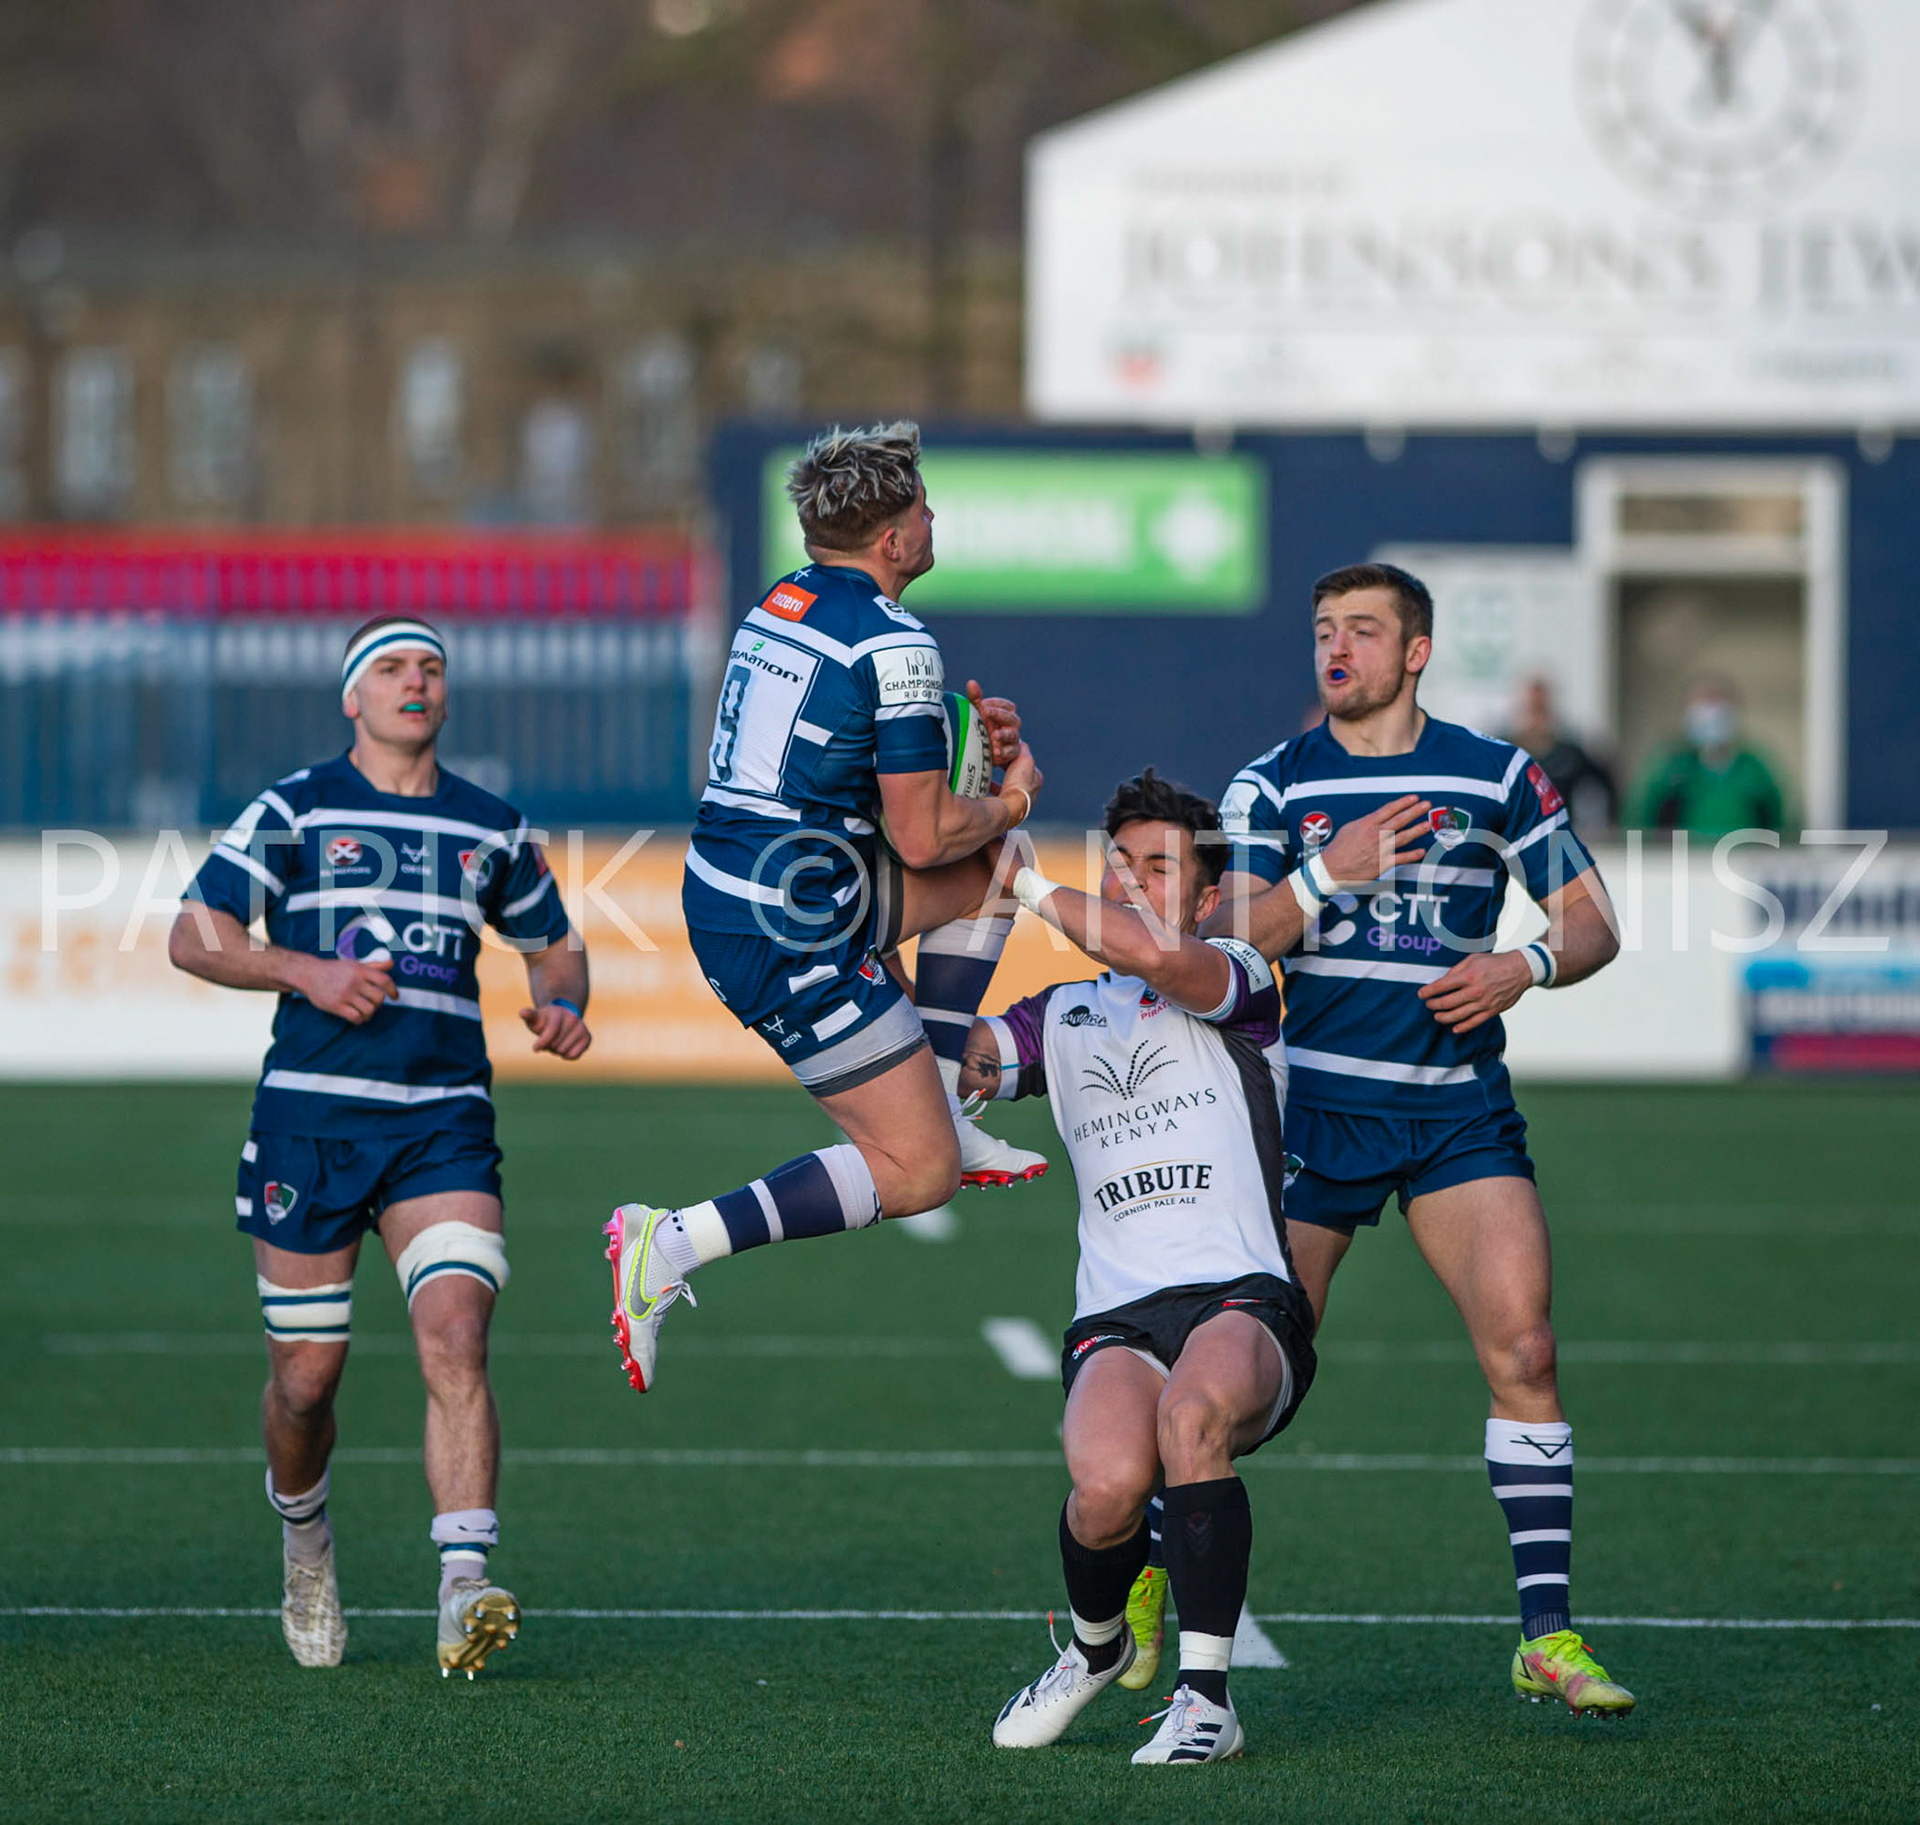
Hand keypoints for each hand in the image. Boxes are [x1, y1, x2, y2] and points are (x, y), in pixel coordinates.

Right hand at [301, 955, 397, 1024]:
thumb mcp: (354, 964)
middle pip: (378, 998)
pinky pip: (355, 1017)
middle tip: (373, 1004)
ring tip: (365, 1012)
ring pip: (369, 1010)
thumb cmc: (334, 970)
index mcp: (360, 970)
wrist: (309, 974)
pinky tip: (357, 1017)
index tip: (395, 996)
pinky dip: (360, 1020)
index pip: (384, 980)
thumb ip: (374, 966)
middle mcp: (354, 981)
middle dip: (379, 1004)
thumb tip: (392, 963)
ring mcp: (344, 994)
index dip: (392, 989)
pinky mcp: (335, 1005)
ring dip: (370, 1014)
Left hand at [521, 1001, 591, 1059]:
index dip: (542, 1042)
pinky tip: (565, 1047)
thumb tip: (522, 1013)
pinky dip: (567, 1056)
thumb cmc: (545, 1020)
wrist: (563, 1018)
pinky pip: (574, 1055)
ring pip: (564, 1051)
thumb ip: (529, 1015)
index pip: (552, 1029)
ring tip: (557, 1042)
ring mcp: (582, 1028)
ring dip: (557, 1051)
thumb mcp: (535, 1017)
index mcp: (559, 1012)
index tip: (535, 1049)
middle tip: (549, 1039)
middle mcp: (573, 1019)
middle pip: (556, 1044)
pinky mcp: (587, 1038)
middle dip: (549, 1046)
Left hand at [967, 679, 1022, 767]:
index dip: (996, 703)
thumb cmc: (984, 729)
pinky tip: (995, 751)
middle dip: (999, 714)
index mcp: (1005, 715)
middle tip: (985, 712)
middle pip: (1012, 718)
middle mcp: (1011, 726)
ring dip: (1004, 734)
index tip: (982, 704)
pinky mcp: (1011, 754)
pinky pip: (1012, 752)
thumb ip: (976, 699)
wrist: (986, 752)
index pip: (1007, 706)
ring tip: (994, 735)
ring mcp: (1012, 740)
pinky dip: (1004, 751)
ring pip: (1014, 735)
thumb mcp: (978, 714)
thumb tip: (972, 683)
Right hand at [996, 741, 1041, 821]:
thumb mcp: (1025, 759)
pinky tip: (984, 784)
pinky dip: (992, 788)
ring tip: (988, 772)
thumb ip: (1023, 749)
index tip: (1005, 752)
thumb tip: (1021, 742)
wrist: (1011, 807)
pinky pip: (998, 794)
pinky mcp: (1006, 806)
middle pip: (1017, 775)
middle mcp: (1030, 791)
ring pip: (1007, 785)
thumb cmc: (1019, 783)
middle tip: (995, 761)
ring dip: (1000, 780)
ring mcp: (1018, 800)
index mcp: (1036, 780)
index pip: (1026, 764)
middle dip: (1007, 768)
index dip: (1015, 756)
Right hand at [1321, 794, 1431, 888]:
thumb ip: (1366, 822)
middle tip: (1426, 805)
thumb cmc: (1338, 849)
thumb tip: (1376, 818)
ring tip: (1427, 824)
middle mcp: (1376, 834)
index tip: (1414, 798)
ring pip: (1403, 837)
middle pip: (1400, 819)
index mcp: (1367, 824)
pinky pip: (1401, 858)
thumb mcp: (1350, 828)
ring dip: (1417, 830)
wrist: (1332, 868)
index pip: (1389, 809)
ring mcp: (1381, 849)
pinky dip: (1412, 855)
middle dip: (1415, 811)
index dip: (1403, 803)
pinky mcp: (1382, 863)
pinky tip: (1421, 851)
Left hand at [1416, 951, 1532, 1034]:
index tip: (1421, 994)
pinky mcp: (1492, 1010)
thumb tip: (1443, 981)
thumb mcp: (1473, 959)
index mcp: (1469, 975)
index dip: (1428, 991)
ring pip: (1458, 1015)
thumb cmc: (1495, 963)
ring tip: (1437, 1016)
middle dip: (1434, 1005)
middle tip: (1429, 1005)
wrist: (1520, 970)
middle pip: (1447, 1003)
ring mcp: (1484, 1002)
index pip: (1442, 986)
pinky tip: (1454, 1028)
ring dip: (1444, 1017)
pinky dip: (1463, 1027)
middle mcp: (1475, 990)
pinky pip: (1474, 1022)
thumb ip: (1456, 970)